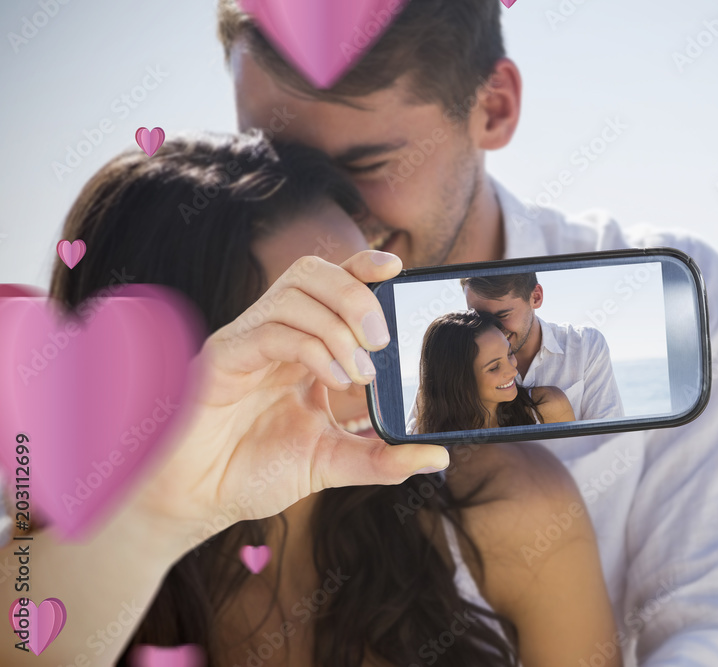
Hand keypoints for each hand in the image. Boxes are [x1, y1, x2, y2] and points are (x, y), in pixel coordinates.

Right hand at [123, 250, 448, 548]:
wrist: (195, 501)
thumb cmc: (252, 473)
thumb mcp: (332, 463)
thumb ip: (384, 458)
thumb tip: (438, 456)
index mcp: (301, 347)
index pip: (333, 284)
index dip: (363, 267)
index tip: (397, 269)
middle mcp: (275, 335)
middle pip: (314, 272)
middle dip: (357, 294)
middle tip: (382, 340)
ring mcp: (247, 342)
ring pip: (295, 291)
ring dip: (339, 324)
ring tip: (360, 371)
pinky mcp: (224, 358)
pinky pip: (271, 329)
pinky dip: (312, 347)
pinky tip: (333, 380)